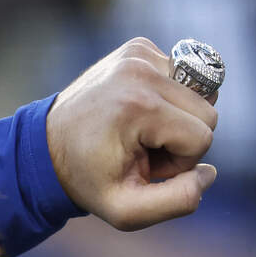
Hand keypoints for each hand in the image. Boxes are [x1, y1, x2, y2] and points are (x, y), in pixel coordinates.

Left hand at [47, 37, 217, 230]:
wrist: (46, 146)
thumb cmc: (86, 178)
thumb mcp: (126, 210)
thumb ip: (178, 202)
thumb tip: (209, 171)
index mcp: (138, 105)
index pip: (202, 137)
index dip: (179, 162)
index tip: (143, 164)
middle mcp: (139, 69)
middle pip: (207, 112)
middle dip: (181, 139)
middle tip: (140, 149)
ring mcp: (137, 52)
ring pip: (201, 93)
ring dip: (176, 118)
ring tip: (137, 131)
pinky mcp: (137, 47)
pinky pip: (183, 75)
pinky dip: (167, 97)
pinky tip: (135, 111)